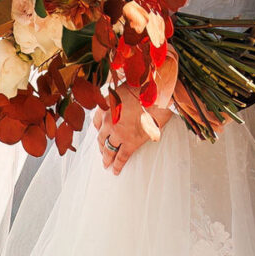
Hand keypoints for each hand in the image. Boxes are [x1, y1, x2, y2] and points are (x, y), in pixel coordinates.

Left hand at [96, 52, 179, 173]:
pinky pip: (121, 157)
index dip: (98, 128)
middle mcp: (108, 120)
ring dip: (106, 158)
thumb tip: (123, 90)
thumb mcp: (127, 84)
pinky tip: (115, 171)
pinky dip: (117, 165)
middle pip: (100, 137)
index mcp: (106, 105)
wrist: (158, 92)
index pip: (96, 121)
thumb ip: (121, 91)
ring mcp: (118, 132)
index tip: (100, 133)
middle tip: (102, 152)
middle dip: (101, 145)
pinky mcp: (130, 142)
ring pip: (108, 149)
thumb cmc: (146, 84)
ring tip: (106, 164)